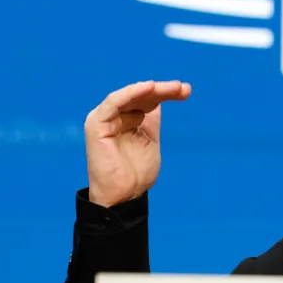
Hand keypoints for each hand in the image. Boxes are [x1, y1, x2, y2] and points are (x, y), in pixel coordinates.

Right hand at [84, 80, 190, 206]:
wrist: (125, 196)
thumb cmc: (136, 173)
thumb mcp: (150, 140)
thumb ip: (151, 120)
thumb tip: (160, 101)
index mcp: (125, 120)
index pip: (146, 100)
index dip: (166, 93)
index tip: (187, 91)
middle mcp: (113, 117)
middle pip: (140, 96)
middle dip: (163, 89)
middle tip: (184, 88)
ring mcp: (103, 119)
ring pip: (130, 95)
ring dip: (152, 89)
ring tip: (173, 88)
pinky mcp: (96, 125)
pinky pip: (114, 102)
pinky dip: (131, 93)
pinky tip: (149, 87)